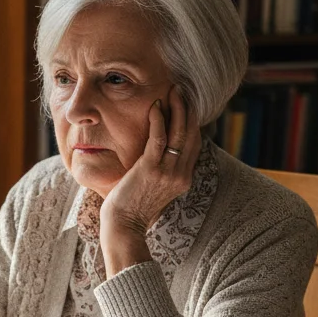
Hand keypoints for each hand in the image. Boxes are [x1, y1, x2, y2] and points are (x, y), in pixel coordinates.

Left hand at [98, 87, 200, 274]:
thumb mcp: (155, 188)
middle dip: (187, 109)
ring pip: (179, 133)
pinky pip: (159, 139)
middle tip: (181, 90)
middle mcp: (180, 175)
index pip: (193, 144)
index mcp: (184, 179)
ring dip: (176, 108)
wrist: (124, 226)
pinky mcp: (150, 169)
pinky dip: (158, 120)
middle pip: (191, 135)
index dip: (191, 121)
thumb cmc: (133, 208)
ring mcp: (167, 172)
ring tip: (172, 91)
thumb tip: (160, 152)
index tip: (185, 104)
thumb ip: (163, 170)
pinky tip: (155, 106)